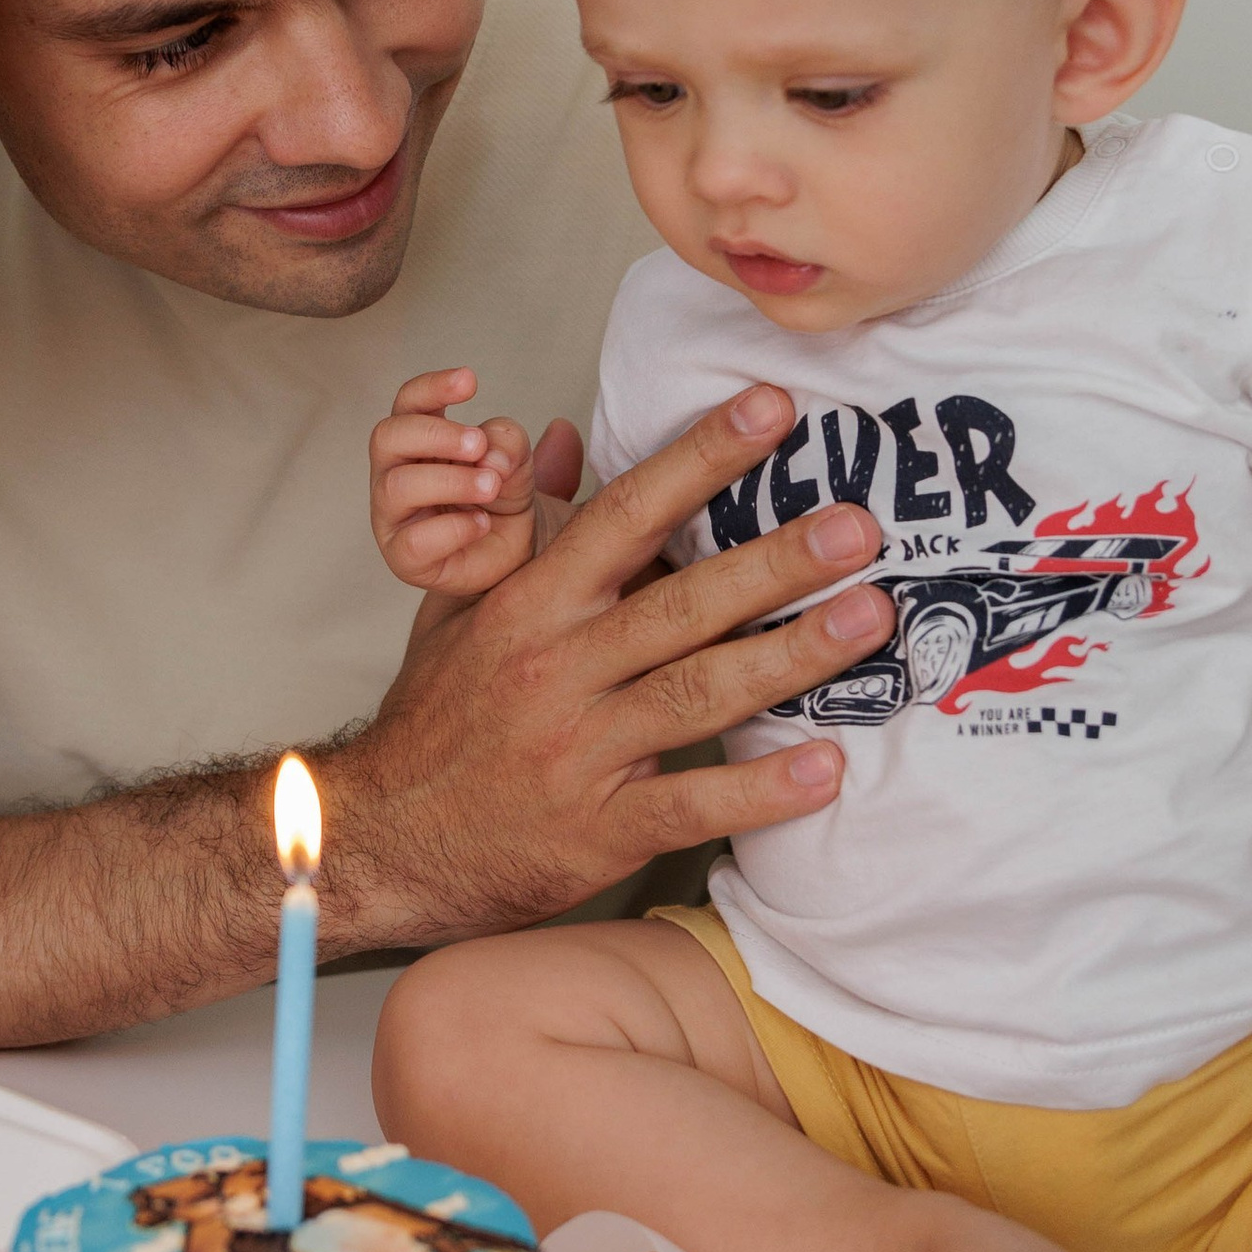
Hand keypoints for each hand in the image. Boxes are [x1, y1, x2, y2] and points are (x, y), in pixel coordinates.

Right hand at [326, 381, 892, 943]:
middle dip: (776, 560)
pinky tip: (825, 768)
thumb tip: (566, 438)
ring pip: (698, 692)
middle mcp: (555, 668)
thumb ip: (524, 526)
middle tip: (859, 527)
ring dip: (792, 657)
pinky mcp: (595, 829)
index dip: (701, 459)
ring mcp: (577, 750)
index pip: (625, 515)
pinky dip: (759, 791)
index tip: (772, 411)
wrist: (380, 840)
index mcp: (529, 605)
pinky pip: (688, 805)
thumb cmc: (436, 720)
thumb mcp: (459, 607)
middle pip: (680, 602)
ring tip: (870, 619)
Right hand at [371, 368, 579, 598]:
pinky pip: (414, 542)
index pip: (409, 403)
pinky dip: (453, 529)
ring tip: (491, 486)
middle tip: (478, 444)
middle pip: (387, 437)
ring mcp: (394, 517)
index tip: (470, 381)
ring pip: (397, 487)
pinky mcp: (404, 558)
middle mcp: (396, 472)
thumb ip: (509, 444)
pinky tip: (482, 524)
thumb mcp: (519, 464)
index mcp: (419, 440)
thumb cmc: (504, 504)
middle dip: (435, 435)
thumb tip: (491, 452)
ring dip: (450, 480)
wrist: (518, 561)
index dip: (432, 387)